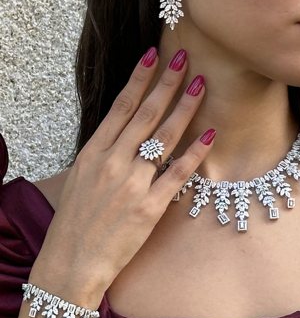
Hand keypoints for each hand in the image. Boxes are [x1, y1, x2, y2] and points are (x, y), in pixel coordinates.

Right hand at [32, 48, 213, 307]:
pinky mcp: (150, 208)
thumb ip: (102, 154)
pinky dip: (195, 151)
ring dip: (185, 107)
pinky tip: (209, 133)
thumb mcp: (80, 179)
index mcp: (93, 152)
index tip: (153, 54)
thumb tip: (123, 134)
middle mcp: (113, 162)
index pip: (121, 106)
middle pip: (146, 114)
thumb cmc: (75, 224)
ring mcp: (132, 184)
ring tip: (201, 84)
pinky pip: (178, 173)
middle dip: (168, 82)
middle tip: (186, 58)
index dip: (139, 78)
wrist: (71, 264)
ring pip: (164, 136)